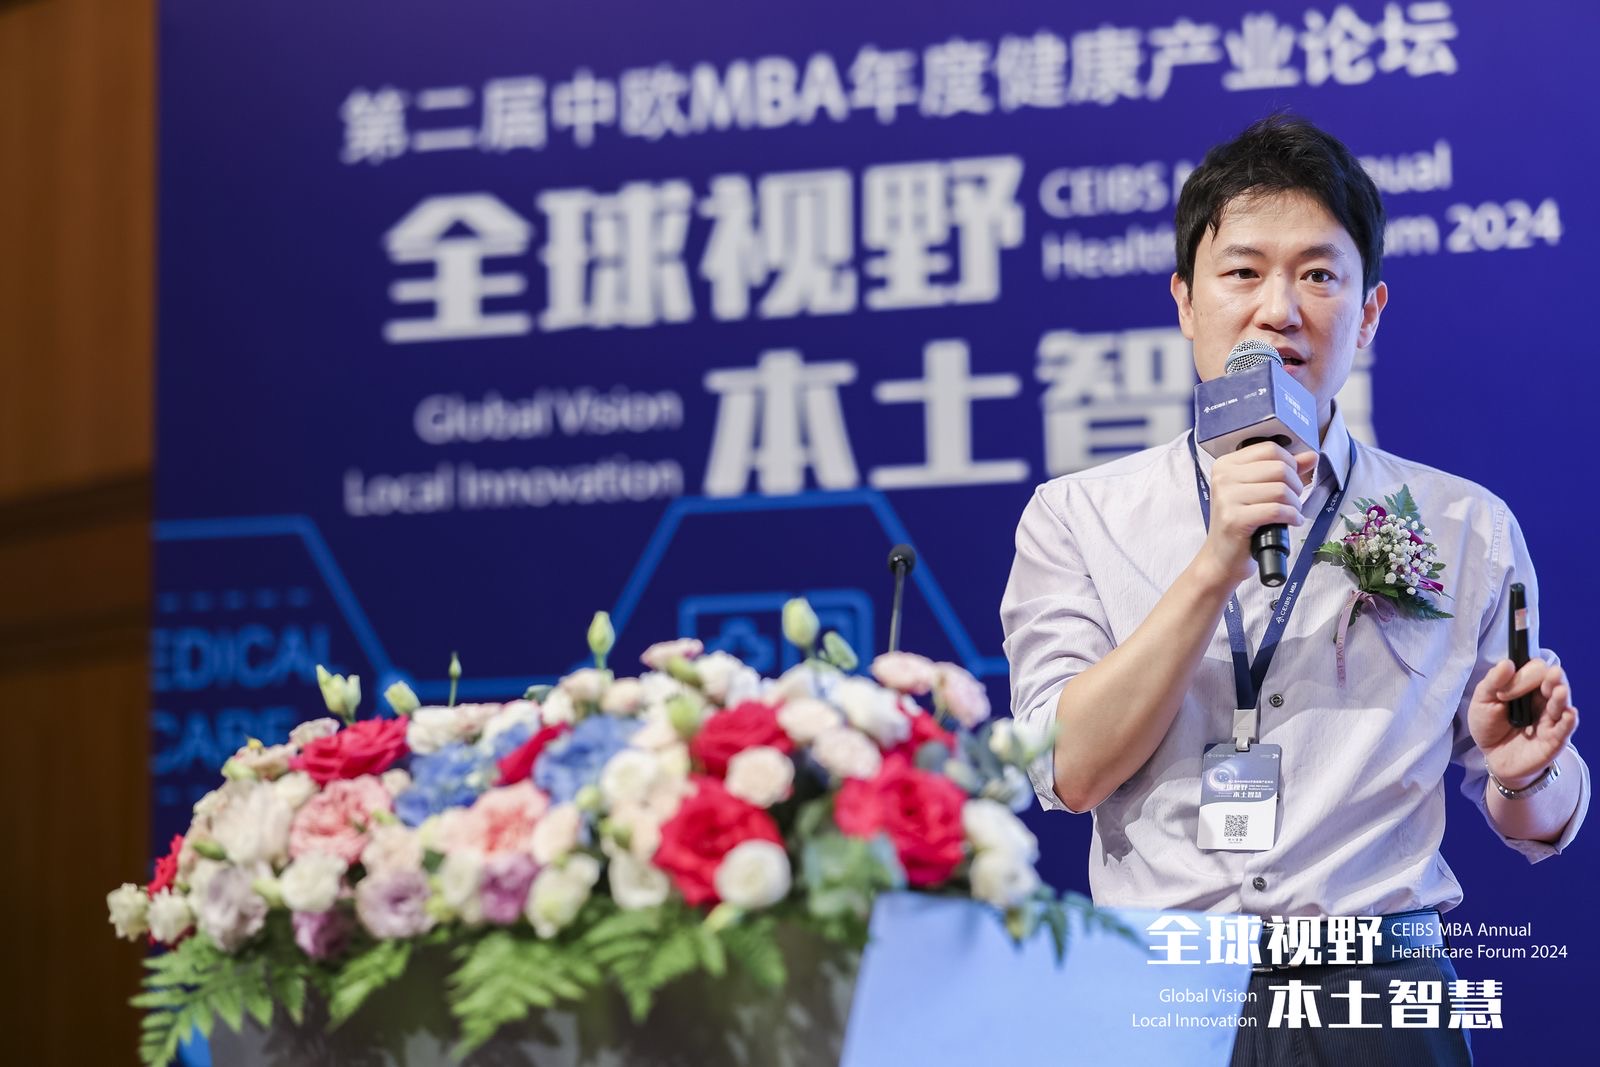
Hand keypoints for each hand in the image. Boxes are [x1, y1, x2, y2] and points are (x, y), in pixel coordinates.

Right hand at [1195, 441, 1318, 587]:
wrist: (1223, 558)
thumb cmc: (1243, 523)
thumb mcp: (1260, 491)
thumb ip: (1284, 470)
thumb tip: (1311, 455)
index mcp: (1226, 464)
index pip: (1270, 449)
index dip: (1290, 464)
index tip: (1290, 482)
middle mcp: (1223, 477)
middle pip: (1279, 467)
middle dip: (1295, 486)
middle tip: (1292, 501)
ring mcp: (1226, 498)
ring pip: (1281, 489)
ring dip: (1295, 504)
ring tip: (1291, 513)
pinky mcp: (1235, 519)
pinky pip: (1277, 510)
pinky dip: (1291, 516)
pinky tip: (1291, 522)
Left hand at [1468, 659, 1578, 787]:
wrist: (1492, 757)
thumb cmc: (1489, 725)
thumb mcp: (1482, 701)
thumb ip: (1493, 682)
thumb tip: (1507, 663)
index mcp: (1526, 686)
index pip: (1534, 670)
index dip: (1524, 675)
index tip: (1502, 692)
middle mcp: (1542, 699)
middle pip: (1553, 681)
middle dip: (1551, 678)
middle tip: (1548, 676)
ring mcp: (1550, 718)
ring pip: (1562, 703)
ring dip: (1561, 696)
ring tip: (1558, 690)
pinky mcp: (1554, 739)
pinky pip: (1566, 729)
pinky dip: (1569, 721)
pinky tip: (1569, 713)